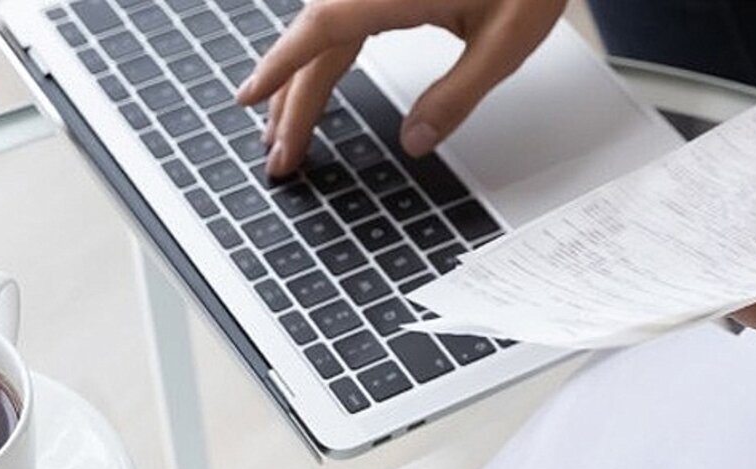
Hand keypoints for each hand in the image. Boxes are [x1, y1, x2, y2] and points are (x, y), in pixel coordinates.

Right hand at [236, 0, 567, 175]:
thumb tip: (416, 141)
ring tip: (285, 130)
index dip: (279, 69)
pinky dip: (322, 59)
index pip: (321, 33)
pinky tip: (315, 82)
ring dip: (301, 84)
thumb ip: (458, 94)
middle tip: (279, 158)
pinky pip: (340, 22)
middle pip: (315, 44)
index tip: (248, 99)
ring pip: (323, 35)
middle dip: (292, 104)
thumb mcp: (507, 39)